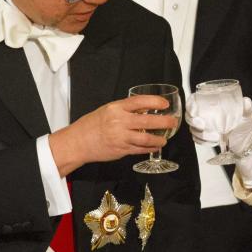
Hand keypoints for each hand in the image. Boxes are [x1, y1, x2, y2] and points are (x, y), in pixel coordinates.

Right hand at [49, 95, 178, 174]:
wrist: (78, 142)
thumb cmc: (92, 124)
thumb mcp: (108, 110)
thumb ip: (125, 110)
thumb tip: (145, 109)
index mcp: (116, 108)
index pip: (140, 101)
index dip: (155, 102)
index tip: (165, 104)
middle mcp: (119, 122)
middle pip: (148, 121)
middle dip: (164, 122)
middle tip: (173, 122)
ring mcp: (121, 137)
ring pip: (146, 138)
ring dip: (159, 139)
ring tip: (164, 139)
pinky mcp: (121, 150)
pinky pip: (140, 149)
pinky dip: (149, 148)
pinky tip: (155, 146)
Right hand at [185, 93, 251, 145]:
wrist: (245, 136)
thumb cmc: (243, 120)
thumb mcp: (246, 112)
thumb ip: (246, 106)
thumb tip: (246, 102)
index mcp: (210, 102)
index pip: (193, 101)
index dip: (190, 106)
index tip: (194, 112)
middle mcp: (203, 113)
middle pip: (190, 116)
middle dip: (194, 122)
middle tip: (203, 126)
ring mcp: (202, 126)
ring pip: (193, 130)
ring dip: (201, 135)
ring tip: (216, 137)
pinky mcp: (203, 137)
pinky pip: (197, 140)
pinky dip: (204, 142)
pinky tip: (214, 142)